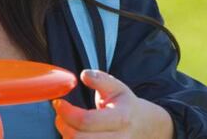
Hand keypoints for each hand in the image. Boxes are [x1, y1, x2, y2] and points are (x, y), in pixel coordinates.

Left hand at [52, 69, 173, 138]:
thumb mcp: (118, 88)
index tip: (58, 103)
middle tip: (59, 115)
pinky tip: (75, 134)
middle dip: (63, 126)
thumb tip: (84, 75)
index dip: (67, 113)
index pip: (87, 121)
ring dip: (67, 136)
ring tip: (67, 124)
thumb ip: (100, 79)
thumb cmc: (128, 106)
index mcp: (121, 118)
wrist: (148, 127)